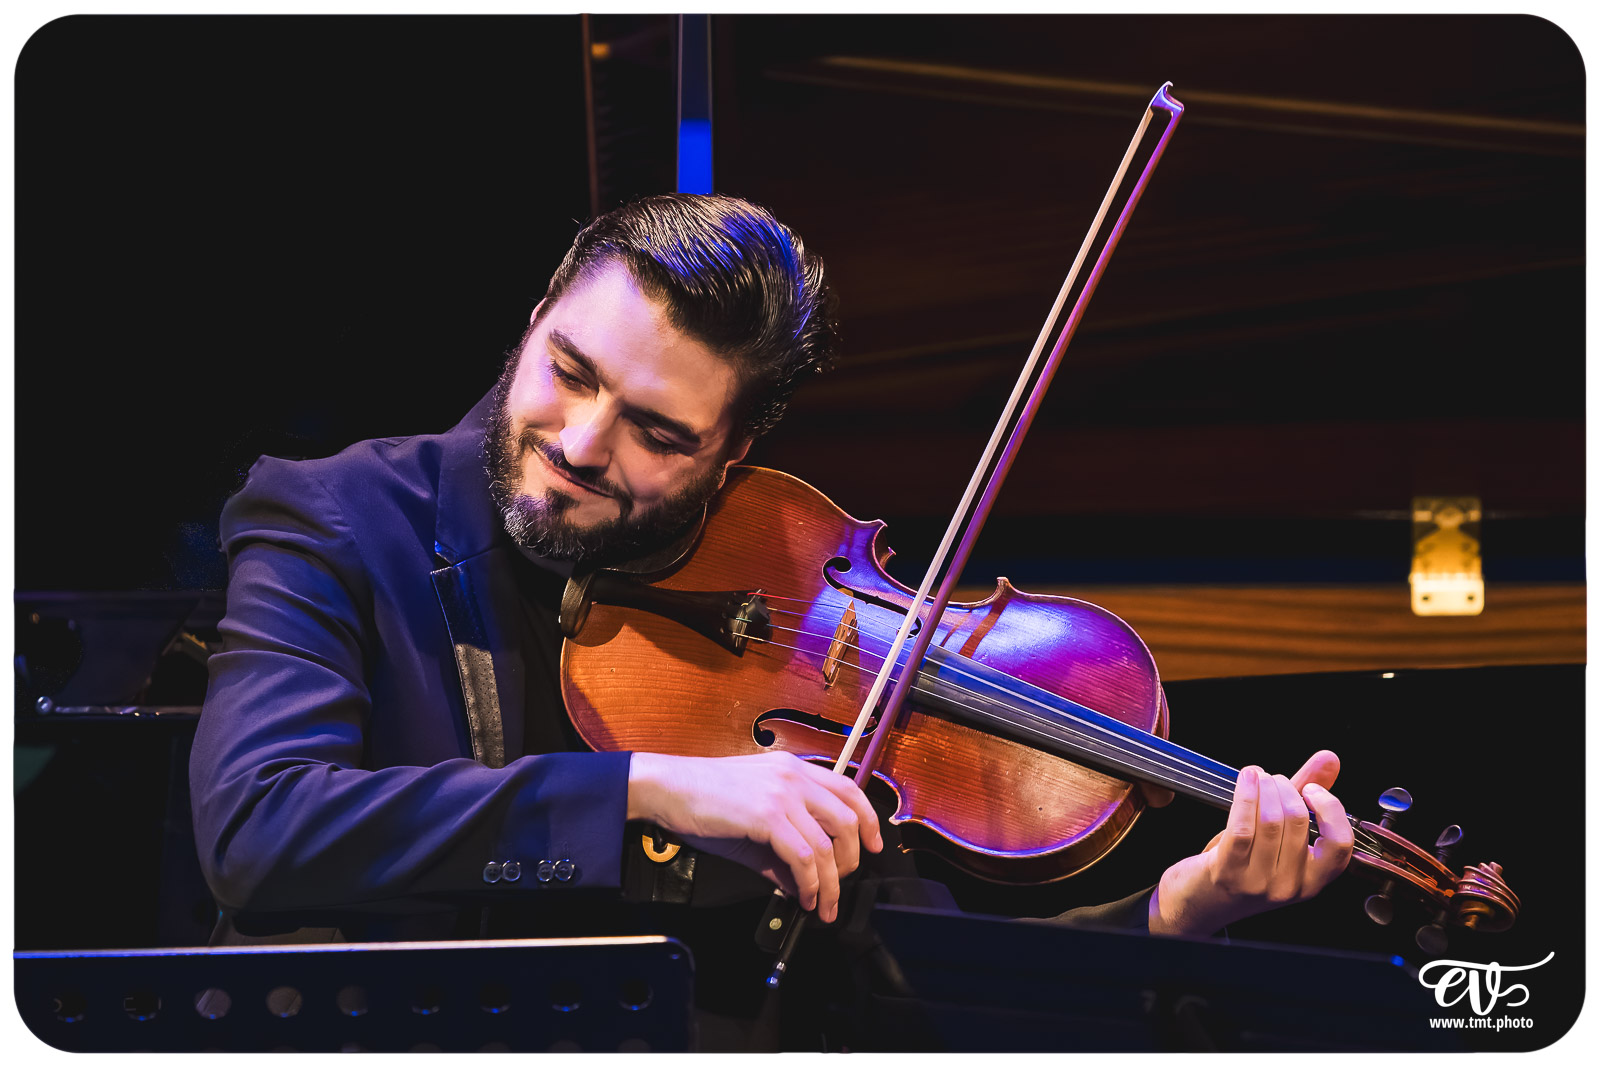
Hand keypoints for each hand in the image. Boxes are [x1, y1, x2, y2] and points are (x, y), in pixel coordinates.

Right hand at [627, 751, 882, 922]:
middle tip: (841, 886)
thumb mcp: (752, 821)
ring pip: (828, 843)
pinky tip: (802, 896)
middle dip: (852, 860)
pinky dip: (810, 882)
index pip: (849, 788)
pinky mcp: (766, 815)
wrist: (667, 789)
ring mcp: (781, 793)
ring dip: (831, 882)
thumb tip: (801, 883)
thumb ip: (781, 849)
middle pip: (847, 819)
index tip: (872, 847)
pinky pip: (804, 856)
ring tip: (821, 903)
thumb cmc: (703, 799)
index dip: (868, 820)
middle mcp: (794, 775)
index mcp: (793, 768)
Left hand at [1148, 750, 1353, 936]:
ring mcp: (1259, 882)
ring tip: (1257, 777)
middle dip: (1285, 787)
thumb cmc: (1242, 867)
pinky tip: (1245, 779)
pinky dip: (1246, 795)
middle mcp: (1289, 886)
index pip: (1340, 845)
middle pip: (1298, 822)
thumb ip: (1306, 799)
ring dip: (1264, 787)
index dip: (1330, 809)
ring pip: (1271, 820)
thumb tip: (1330, 760)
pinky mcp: (1228, 872)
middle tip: (1273, 779)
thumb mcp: (1279, 839)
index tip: (1312, 789)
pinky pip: (1242, 825)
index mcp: (1311, 881)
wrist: (1198, 903)